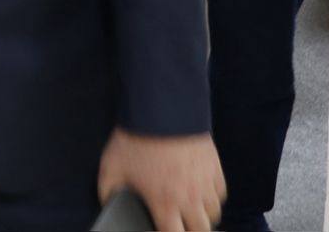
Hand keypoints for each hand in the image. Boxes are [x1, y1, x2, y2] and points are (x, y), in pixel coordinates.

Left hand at [98, 128, 224, 231]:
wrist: (161, 110)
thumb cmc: (135, 139)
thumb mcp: (111, 167)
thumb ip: (108, 192)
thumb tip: (109, 204)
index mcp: (164, 202)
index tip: (162, 230)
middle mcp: (190, 198)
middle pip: (200, 230)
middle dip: (189, 230)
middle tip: (178, 224)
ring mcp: (205, 183)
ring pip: (213, 214)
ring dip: (202, 216)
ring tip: (189, 212)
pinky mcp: (215, 168)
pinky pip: (220, 194)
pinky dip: (212, 197)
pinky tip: (199, 193)